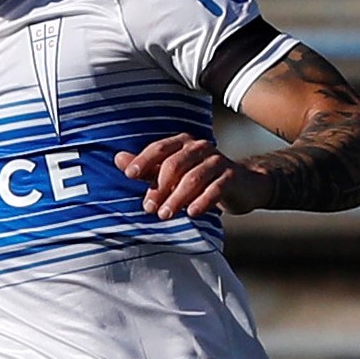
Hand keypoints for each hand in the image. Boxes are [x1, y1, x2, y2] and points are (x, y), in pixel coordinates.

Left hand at [114, 134, 272, 218]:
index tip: (129, 175)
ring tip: (164, 215)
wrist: (241, 185)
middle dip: (159, 187)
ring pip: (193, 178)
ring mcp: (217, 161)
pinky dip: (202, 201)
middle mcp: (199, 148)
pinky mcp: (231, 177)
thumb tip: (118, 158)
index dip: (143, 161)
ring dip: (177, 198)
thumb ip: (147, 168)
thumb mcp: (171, 173)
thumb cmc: (198, 178)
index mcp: (182, 143)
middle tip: (148, 208)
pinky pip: (215, 188)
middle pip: (174, 165)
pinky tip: (192, 213)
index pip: (159, 148)